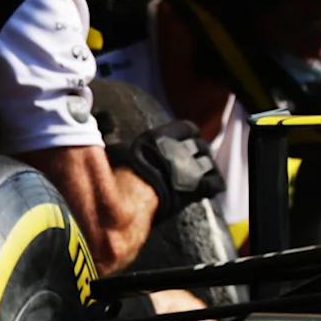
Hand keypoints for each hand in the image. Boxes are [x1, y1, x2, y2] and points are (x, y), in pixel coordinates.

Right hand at [107, 117, 224, 217]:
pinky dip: (216, 184)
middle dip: (200, 151)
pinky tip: (212, 187)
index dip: (190, 132)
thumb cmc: (117, 177)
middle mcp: (179, 150)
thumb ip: (114, 133)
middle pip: (201, 145)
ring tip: (204, 172)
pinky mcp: (196, 189)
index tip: (191, 136)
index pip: (187, 128)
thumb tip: (105, 118)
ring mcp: (190, 170)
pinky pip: (215, 183)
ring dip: (207, 167)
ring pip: (209, 162)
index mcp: (161, 138)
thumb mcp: (114, 149)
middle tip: (197, 157)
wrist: (128, 203)